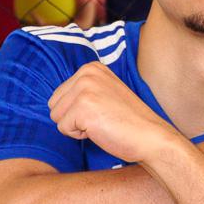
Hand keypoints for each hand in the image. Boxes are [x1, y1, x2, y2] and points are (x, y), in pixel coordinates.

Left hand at [47, 61, 177, 161]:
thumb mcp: (104, 93)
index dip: (77, 110)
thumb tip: (53, 102)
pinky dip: (80, 135)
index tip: (102, 110)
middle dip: (73, 118)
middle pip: (54, 104)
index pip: (59, 94)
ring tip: (101, 123)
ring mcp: (85, 89)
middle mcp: (86, 73)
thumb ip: (82, 90)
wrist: (150, 136)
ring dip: (75, 126)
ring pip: (56, 116)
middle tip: (101, 119)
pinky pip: (63, 129)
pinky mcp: (83, 108)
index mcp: (91, 67)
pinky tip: (101, 130)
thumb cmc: (128, 120)